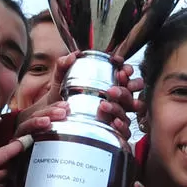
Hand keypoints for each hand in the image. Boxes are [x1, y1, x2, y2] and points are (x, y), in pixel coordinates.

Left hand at [18, 53, 141, 140]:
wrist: (55, 119)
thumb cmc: (62, 98)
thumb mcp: (60, 80)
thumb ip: (63, 66)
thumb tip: (72, 56)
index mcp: (108, 83)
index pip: (124, 74)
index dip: (126, 70)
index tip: (121, 68)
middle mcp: (116, 98)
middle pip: (132, 89)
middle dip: (130, 84)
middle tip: (119, 81)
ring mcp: (117, 114)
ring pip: (129, 107)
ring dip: (122, 102)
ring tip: (107, 102)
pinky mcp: (114, 130)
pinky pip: (125, 129)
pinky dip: (122, 124)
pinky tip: (114, 121)